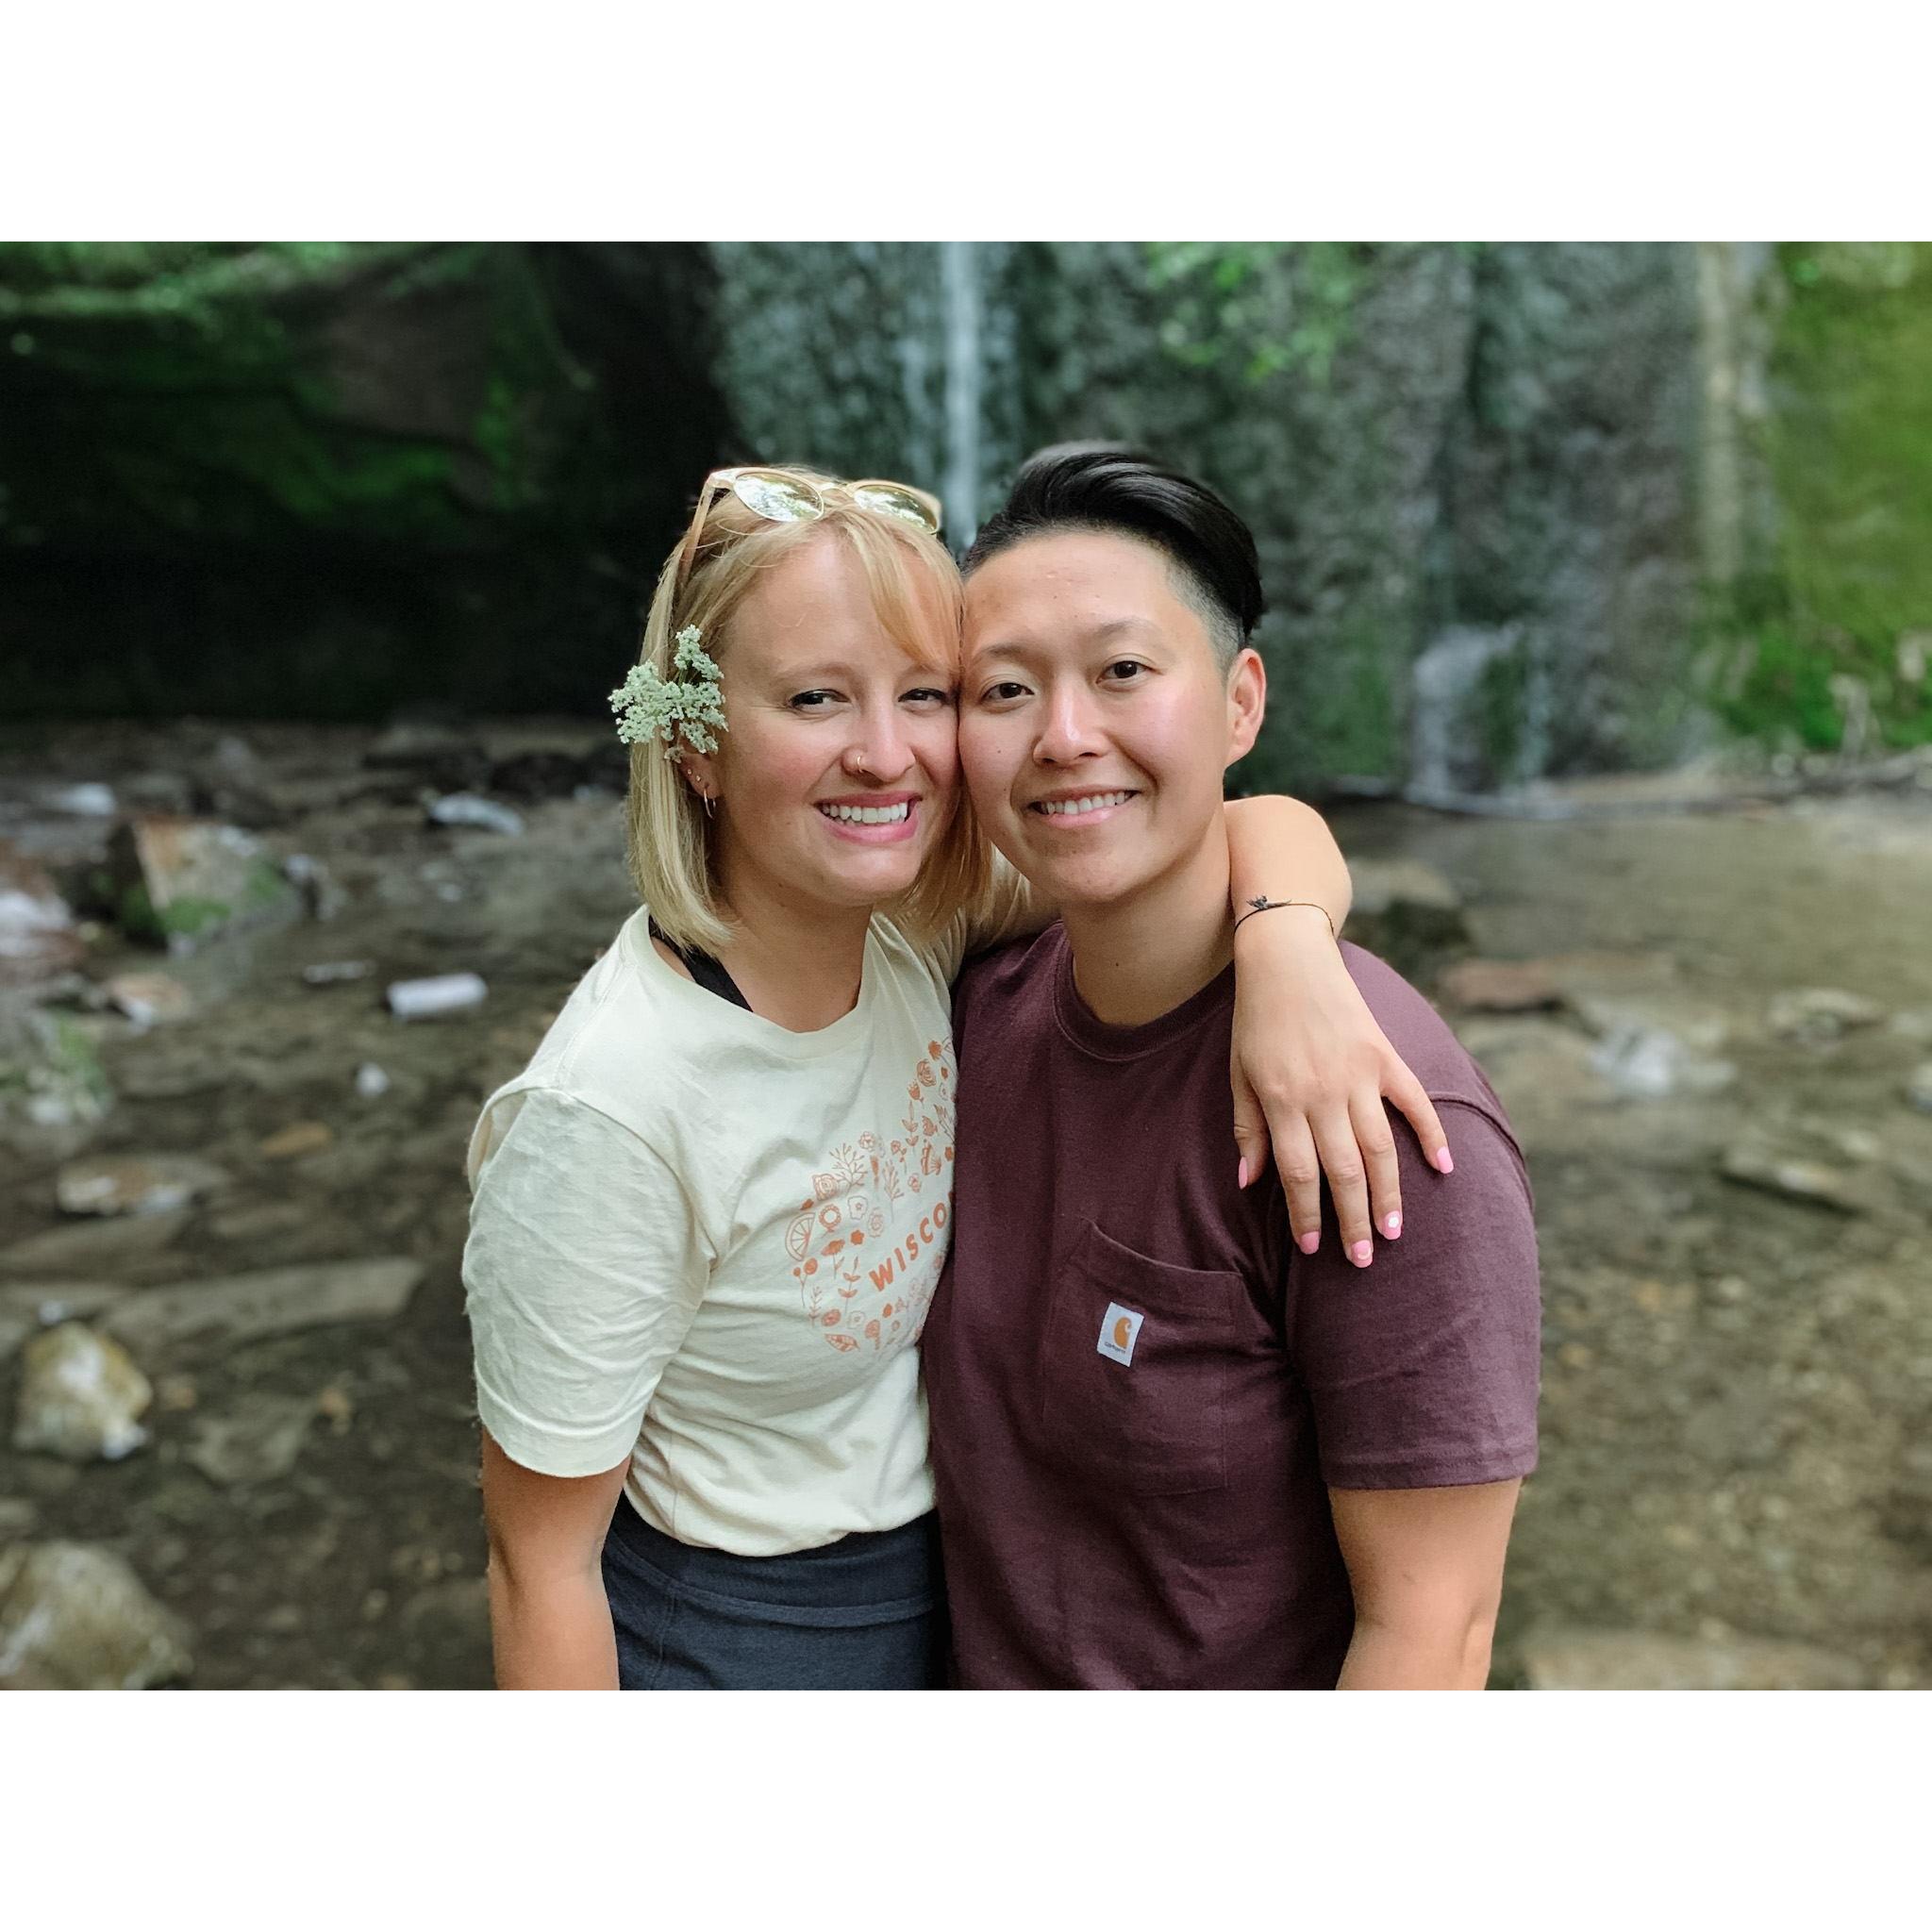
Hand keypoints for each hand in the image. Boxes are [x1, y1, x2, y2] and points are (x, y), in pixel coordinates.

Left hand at [1229, 921, 1452, 1266]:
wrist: (1287, 957)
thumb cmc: (1255, 1020)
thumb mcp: (1239, 1074)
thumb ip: (1248, 1129)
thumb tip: (1249, 1183)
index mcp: (1282, 1100)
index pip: (1299, 1175)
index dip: (1307, 1215)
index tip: (1313, 1248)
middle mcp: (1323, 1092)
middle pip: (1344, 1171)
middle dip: (1353, 1220)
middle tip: (1361, 1259)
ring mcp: (1359, 1074)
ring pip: (1380, 1147)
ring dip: (1389, 1193)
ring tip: (1393, 1232)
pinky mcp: (1385, 1055)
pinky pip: (1415, 1101)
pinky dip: (1431, 1134)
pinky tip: (1443, 1168)